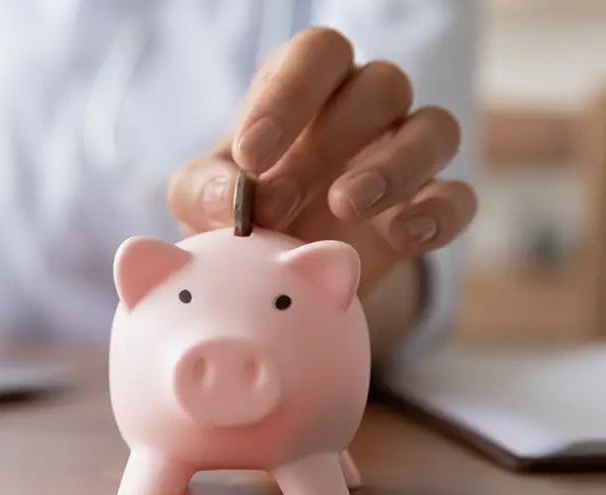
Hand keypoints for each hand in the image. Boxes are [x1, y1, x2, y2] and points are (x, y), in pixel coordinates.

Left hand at [168, 27, 476, 296]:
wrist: (280, 275)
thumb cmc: (239, 214)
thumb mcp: (200, 202)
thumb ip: (203, 191)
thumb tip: (229, 198)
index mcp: (305, 85)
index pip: (317, 53)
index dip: (289, 96)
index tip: (251, 156)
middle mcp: (365, 106)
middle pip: (379, 87)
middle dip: (326, 145)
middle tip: (277, 205)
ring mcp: (406, 154)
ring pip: (434, 129)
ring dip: (394, 166)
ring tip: (346, 207)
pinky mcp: (431, 206)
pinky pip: (459, 196)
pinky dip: (440, 212)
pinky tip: (406, 235)